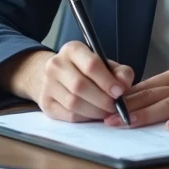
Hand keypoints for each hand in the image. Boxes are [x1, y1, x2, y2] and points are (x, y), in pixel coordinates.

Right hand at [2, 42, 134, 122]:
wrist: (58, 76)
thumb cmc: (88, 71)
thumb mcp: (106, 65)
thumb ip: (121, 73)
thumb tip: (123, 86)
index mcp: (72, 49)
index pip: (91, 64)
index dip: (107, 81)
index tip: (119, 92)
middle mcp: (56, 64)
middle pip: (80, 86)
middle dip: (102, 99)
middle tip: (115, 106)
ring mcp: (48, 84)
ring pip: (74, 103)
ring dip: (95, 111)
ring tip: (106, 112)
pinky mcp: (45, 102)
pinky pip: (68, 115)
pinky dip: (85, 118)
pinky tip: (93, 114)